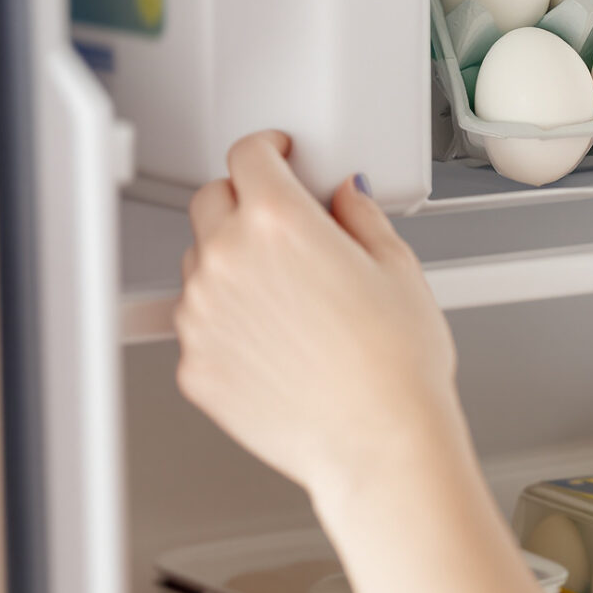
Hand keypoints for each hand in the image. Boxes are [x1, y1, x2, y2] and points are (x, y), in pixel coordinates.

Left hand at [174, 132, 463, 508]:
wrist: (377, 444)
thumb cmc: (396, 368)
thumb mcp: (398, 268)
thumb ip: (360, 216)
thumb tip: (344, 197)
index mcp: (279, 222)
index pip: (248, 155)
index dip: (267, 148)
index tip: (276, 155)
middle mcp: (228, 260)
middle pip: (210, 200)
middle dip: (242, 200)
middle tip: (279, 223)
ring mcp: (202, 315)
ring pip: (198, 263)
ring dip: (230, 261)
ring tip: (285, 294)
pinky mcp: (195, 364)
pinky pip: (198, 324)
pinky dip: (225, 320)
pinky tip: (274, 340)